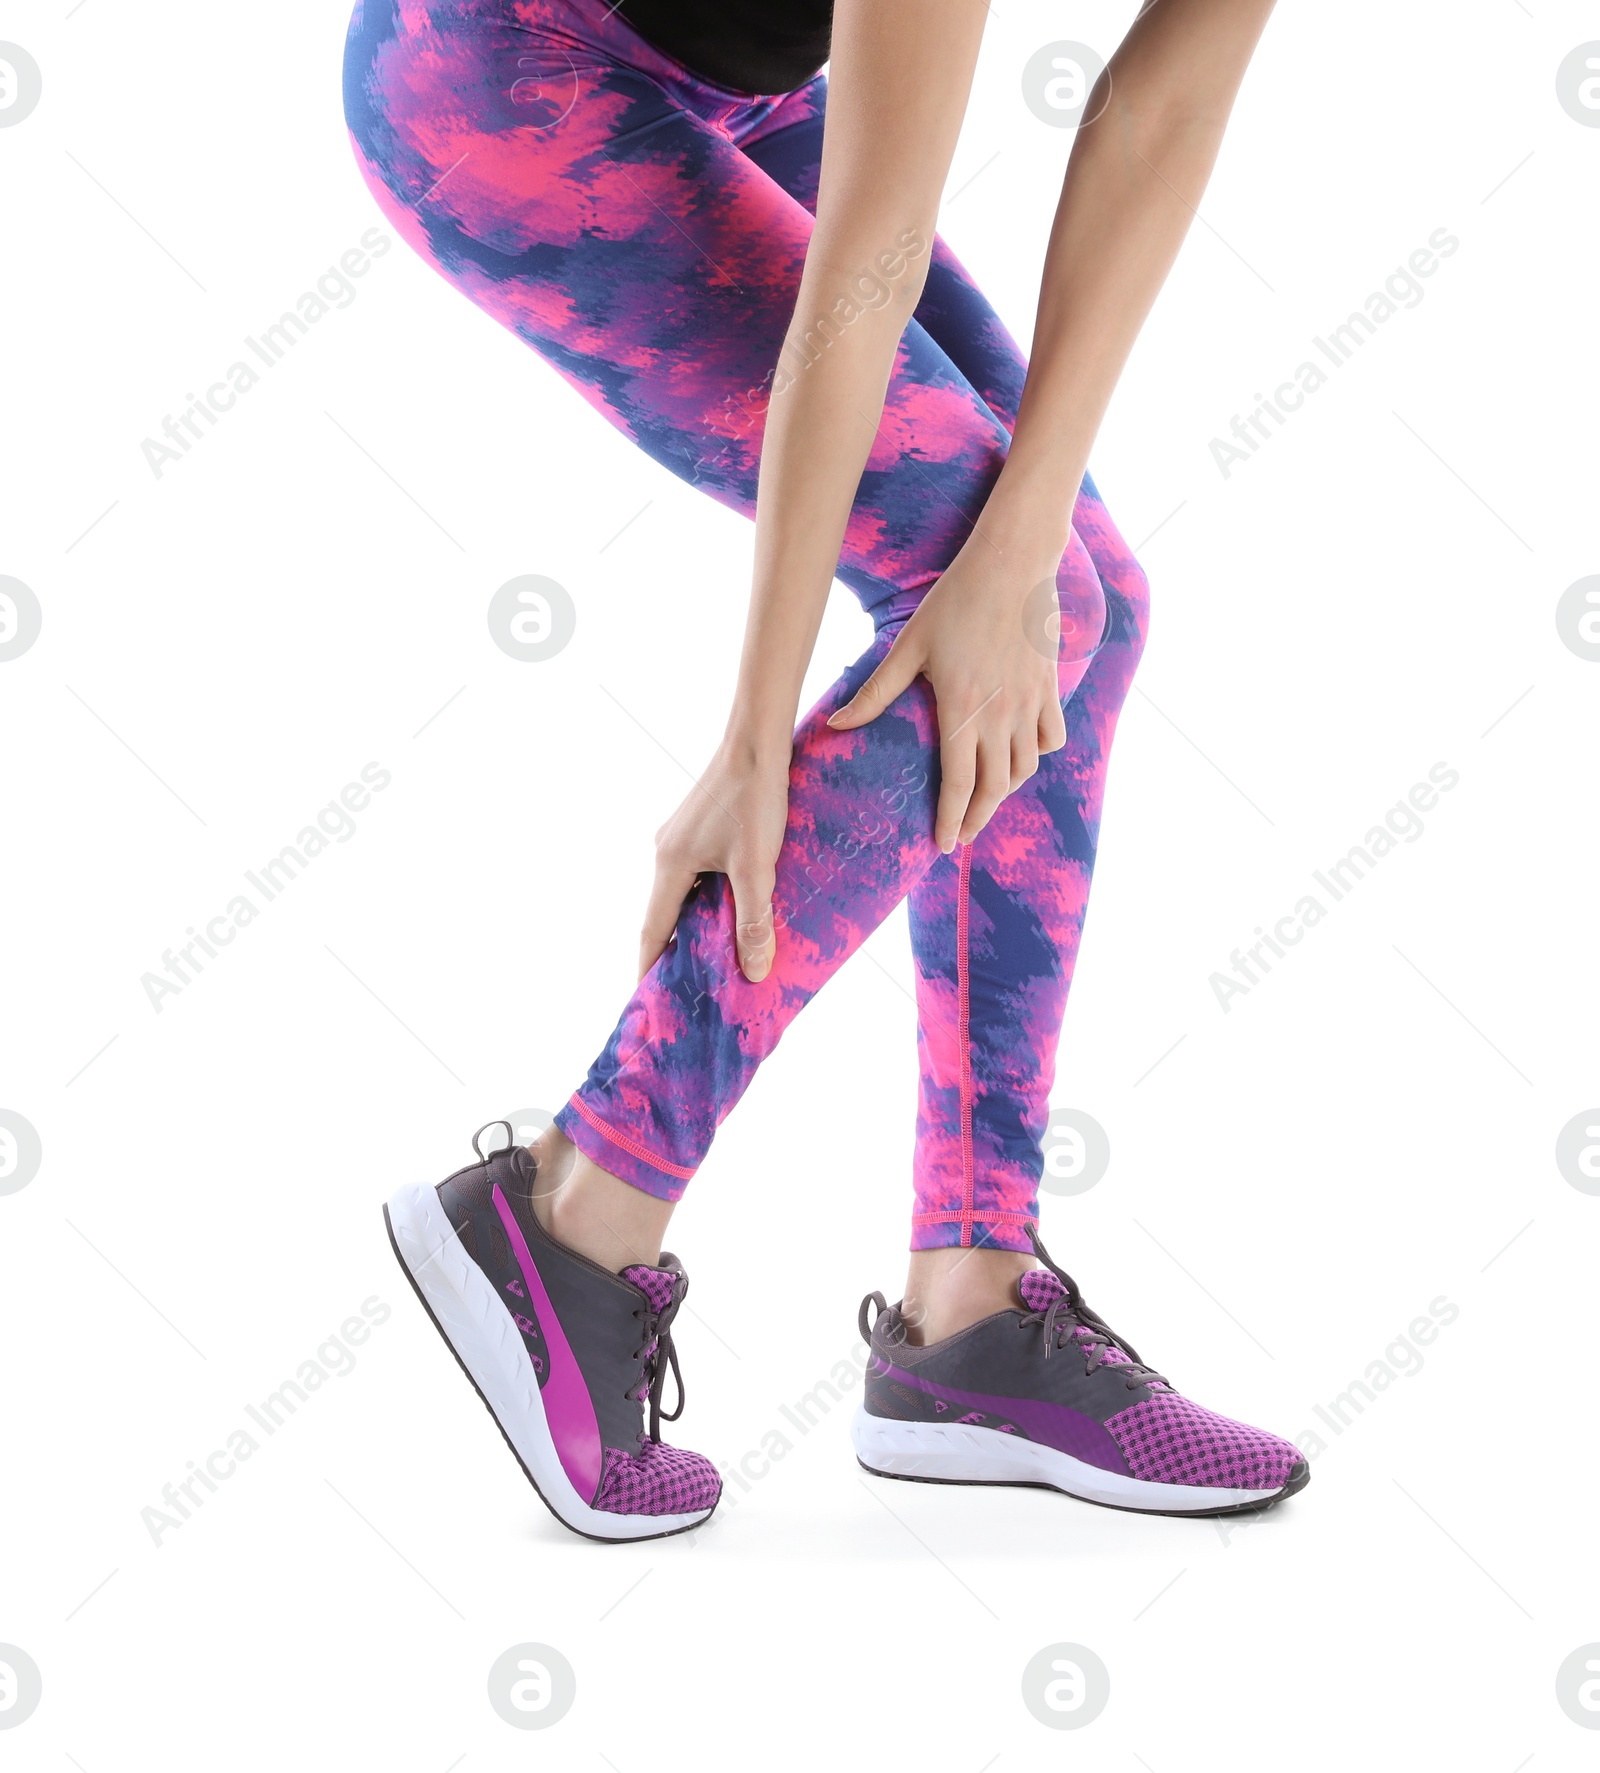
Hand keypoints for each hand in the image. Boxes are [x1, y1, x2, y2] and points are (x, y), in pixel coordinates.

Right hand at [639, 735, 791, 983]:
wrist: (757, 741)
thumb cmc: (754, 799)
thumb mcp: (757, 866)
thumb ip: (755, 919)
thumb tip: (755, 972)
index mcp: (669, 866)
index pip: (652, 932)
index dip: (649, 968)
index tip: (649, 1001)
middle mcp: (666, 854)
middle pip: (663, 916)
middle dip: (672, 954)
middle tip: (686, 991)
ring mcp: (681, 839)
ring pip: (681, 896)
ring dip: (692, 928)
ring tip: (710, 961)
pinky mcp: (699, 829)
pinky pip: (695, 877)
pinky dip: (706, 903)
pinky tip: (729, 914)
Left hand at [827, 544, 1067, 851]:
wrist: (1013, 563)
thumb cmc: (954, 600)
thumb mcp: (908, 646)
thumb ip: (876, 692)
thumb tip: (836, 724)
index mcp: (961, 709)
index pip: (959, 784)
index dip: (952, 820)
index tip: (944, 844)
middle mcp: (1000, 714)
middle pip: (995, 787)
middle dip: (978, 819)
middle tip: (963, 835)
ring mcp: (1030, 702)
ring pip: (1025, 768)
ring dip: (1006, 791)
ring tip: (987, 800)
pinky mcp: (1049, 688)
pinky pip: (1051, 738)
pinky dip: (1037, 755)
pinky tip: (1020, 757)